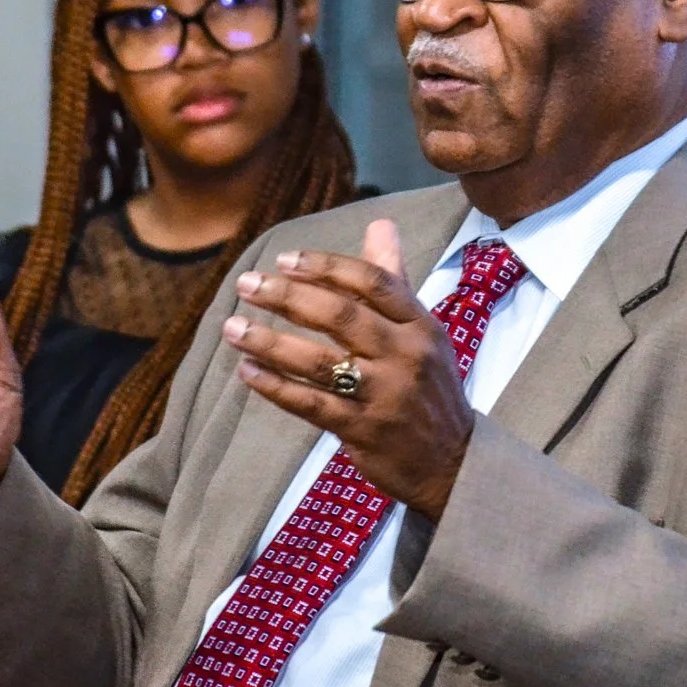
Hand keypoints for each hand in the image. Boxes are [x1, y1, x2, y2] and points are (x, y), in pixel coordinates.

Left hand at [222, 220, 473, 520]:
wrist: (453, 462)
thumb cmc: (428, 388)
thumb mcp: (423, 332)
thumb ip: (394, 280)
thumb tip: (381, 224)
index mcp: (420, 325)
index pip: (372, 282)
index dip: (325, 266)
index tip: (284, 259)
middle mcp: (405, 356)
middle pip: (341, 317)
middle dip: (288, 296)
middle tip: (247, 284)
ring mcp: (384, 396)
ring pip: (319, 363)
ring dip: (270, 342)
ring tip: (232, 327)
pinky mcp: (364, 431)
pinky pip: (312, 405)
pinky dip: (276, 387)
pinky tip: (247, 372)